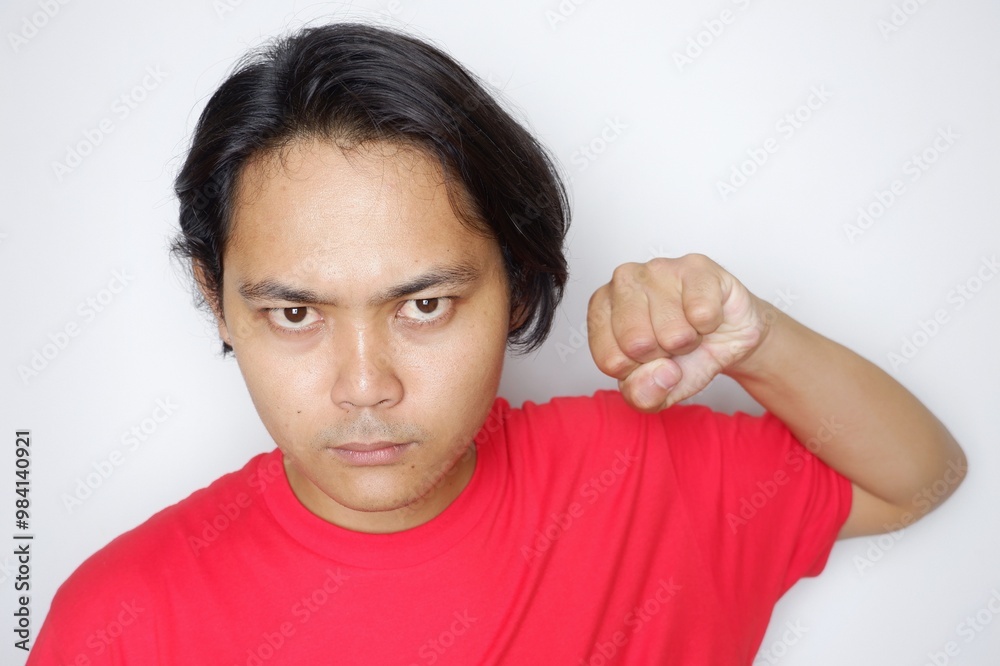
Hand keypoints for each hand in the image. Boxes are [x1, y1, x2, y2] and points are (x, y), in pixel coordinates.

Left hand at [587, 254, 771, 411]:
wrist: (727, 335)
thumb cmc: (682, 354)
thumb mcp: (655, 388)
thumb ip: (643, 395)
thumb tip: (660, 375)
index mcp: (601, 309)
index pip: (610, 361)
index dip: (638, 371)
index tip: (647, 359)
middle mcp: (623, 281)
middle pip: (637, 344)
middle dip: (663, 356)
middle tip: (670, 344)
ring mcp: (658, 268)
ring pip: (673, 332)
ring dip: (688, 342)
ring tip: (689, 328)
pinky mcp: (695, 267)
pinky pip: (702, 315)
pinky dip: (709, 327)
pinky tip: (704, 316)